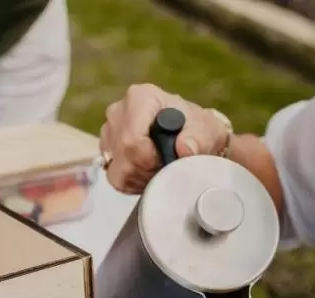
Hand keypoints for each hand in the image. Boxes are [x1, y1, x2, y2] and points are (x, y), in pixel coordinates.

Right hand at [99, 84, 230, 193]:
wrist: (192, 136)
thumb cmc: (197, 129)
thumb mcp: (207, 131)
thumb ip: (198, 138)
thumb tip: (184, 148)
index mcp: (140, 98)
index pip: (132, 140)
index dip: (149, 160)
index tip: (166, 162)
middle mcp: (119, 111)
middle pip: (123, 156)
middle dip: (147, 171)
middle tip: (167, 169)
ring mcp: (110, 130)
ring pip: (116, 169)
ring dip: (141, 178)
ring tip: (160, 170)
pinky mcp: (107, 149)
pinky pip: (114, 176)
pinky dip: (133, 181)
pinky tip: (148, 173)